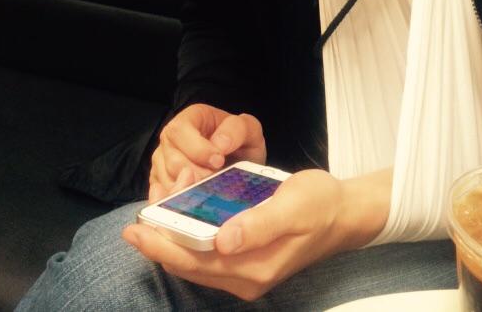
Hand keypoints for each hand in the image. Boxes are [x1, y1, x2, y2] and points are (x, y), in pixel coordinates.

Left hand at [123, 169, 348, 300]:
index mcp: (254, 267)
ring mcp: (247, 271)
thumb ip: (258, 225)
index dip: (162, 246)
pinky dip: (192, 236)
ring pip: (197, 260)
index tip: (136, 228)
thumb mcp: (292, 206)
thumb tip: (222, 240)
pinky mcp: (249, 260)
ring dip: (176, 237)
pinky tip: (187, 214)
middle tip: (140, 215)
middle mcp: (246, 277)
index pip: (195, 261)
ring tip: (162, 207)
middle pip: (190, 265)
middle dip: (162, 241)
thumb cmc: (320, 204)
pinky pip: (210, 254)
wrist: (346, 213)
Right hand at [149, 103, 265, 202]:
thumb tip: (220, 144)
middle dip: (197, 174)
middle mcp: (172, 139)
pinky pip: (164, 197)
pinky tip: (199, 198)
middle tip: (216, 179)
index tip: (219, 161)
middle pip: (172, 159)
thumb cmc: (241, 145)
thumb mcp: (248, 130)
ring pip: (167, 181)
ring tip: (211, 188)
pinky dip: (182, 201)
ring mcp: (163, 162)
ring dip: (191, 188)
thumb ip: (236, 129)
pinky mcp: (161, 184)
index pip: (179, 130)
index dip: (198, 149)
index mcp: (191, 118)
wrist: (241, 166)